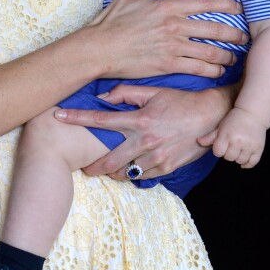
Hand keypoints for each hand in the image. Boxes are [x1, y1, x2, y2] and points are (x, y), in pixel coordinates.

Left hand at [55, 84, 237, 178]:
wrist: (210, 117)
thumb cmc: (180, 101)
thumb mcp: (154, 91)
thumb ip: (126, 93)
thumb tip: (103, 97)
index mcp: (138, 120)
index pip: (100, 120)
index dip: (76, 118)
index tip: (58, 116)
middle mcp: (144, 141)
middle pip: (107, 159)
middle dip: (91, 165)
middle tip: (83, 166)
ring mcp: (155, 158)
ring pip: (123, 172)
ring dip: (111, 171)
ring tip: (106, 168)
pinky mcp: (165, 169)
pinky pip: (141, 177)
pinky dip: (131, 174)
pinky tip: (128, 170)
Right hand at [89, 0, 246, 79]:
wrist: (99, 49)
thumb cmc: (112, 22)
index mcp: (167, 6)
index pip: (204, 3)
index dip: (226, 4)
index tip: (239, 7)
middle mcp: (174, 25)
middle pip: (214, 29)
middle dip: (234, 34)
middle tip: (244, 38)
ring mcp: (172, 47)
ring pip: (210, 51)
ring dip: (226, 55)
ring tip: (233, 58)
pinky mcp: (168, 65)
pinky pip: (198, 68)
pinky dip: (211, 71)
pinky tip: (217, 72)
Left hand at [198, 105, 265, 168]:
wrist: (252, 113)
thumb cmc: (234, 120)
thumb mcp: (221, 126)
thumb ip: (210, 136)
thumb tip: (198, 142)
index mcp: (226, 135)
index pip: (218, 153)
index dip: (218, 150)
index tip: (222, 145)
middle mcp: (238, 141)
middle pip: (229, 158)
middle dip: (228, 153)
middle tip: (231, 145)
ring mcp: (249, 146)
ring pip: (240, 161)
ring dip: (238, 158)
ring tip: (239, 149)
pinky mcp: (258, 148)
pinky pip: (252, 163)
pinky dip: (247, 164)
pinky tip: (244, 159)